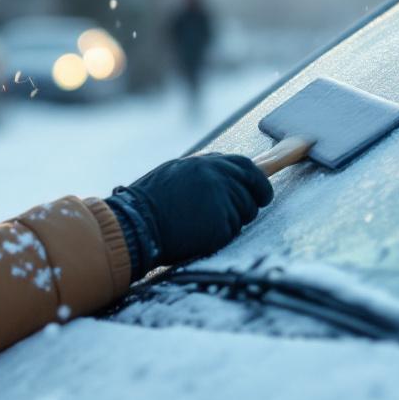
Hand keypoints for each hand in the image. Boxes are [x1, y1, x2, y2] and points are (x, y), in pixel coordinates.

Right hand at [106, 153, 272, 276]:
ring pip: (244, 214)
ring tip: (200, 222)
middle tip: (234, 215)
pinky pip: (233, 231)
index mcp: (205, 163)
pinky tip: (197, 234)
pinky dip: (219, 236)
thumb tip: (230, 176)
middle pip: (252, 191)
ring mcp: (221, 200)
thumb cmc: (150, 202)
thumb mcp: (176, 173)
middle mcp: (217, 177)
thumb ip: (205, 172)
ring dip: (230, 221)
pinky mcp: (221, 224)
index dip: (257, 182)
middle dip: (249, 204)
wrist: (136, 225)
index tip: (262, 193)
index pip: (246, 167)